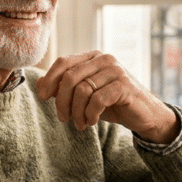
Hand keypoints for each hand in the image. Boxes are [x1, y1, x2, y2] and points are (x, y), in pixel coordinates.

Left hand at [36, 51, 178, 142]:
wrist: (143, 114)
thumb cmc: (112, 103)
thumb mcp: (84, 95)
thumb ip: (63, 87)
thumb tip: (38, 83)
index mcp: (92, 57)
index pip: (63, 62)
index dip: (49, 80)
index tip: (43, 98)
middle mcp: (104, 59)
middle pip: (70, 77)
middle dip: (62, 101)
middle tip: (63, 118)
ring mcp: (115, 71)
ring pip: (82, 90)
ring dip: (77, 112)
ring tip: (79, 124)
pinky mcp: (124, 86)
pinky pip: (97, 99)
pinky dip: (90, 113)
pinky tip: (92, 121)